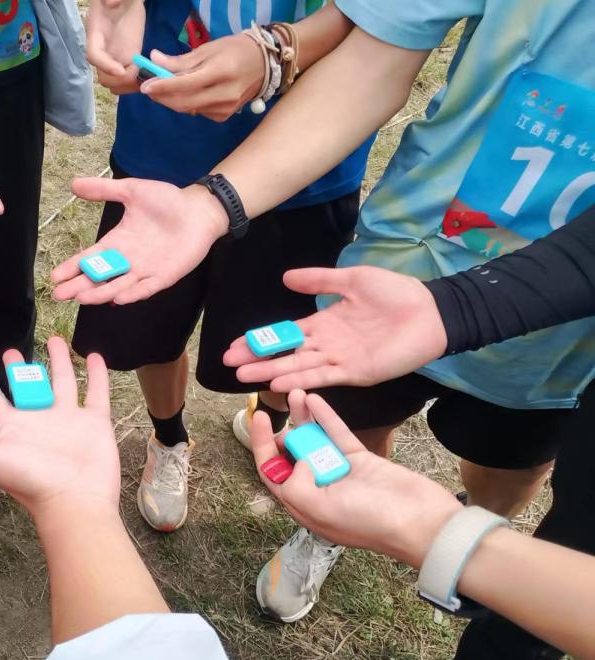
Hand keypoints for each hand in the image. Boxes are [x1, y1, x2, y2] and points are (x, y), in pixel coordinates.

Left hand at [0, 337, 120, 516]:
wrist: (75, 501)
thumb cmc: (31, 482)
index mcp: (12, 428)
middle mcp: (39, 421)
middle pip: (26, 388)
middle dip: (18, 369)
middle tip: (10, 350)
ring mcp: (68, 420)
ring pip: (62, 383)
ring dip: (58, 362)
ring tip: (53, 340)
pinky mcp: (94, 423)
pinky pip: (95, 393)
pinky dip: (96, 376)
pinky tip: (95, 357)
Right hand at [51, 178, 228, 303]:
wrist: (199, 209)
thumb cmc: (167, 200)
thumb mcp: (131, 191)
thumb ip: (104, 190)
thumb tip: (74, 184)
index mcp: (117, 242)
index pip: (89, 258)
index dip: (72, 267)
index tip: (55, 276)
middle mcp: (127, 260)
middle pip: (98, 277)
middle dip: (79, 286)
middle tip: (59, 295)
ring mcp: (145, 270)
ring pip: (118, 285)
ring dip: (100, 293)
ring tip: (82, 298)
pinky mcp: (164, 276)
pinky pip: (146, 288)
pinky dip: (132, 293)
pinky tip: (117, 299)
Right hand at [86, 0, 145, 94]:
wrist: (128, 4)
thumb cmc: (123, 0)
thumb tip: (111, 2)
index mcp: (96, 35)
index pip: (93, 56)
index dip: (106, 66)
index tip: (123, 69)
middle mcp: (103, 52)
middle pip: (103, 77)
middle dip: (120, 80)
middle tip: (139, 73)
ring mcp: (113, 60)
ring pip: (113, 84)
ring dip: (128, 86)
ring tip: (144, 78)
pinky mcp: (125, 63)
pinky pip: (124, 82)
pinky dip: (134, 84)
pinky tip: (148, 76)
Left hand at [140, 37, 264, 121]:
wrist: (264, 64)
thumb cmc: (234, 51)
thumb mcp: (208, 49)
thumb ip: (180, 60)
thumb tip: (154, 59)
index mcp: (221, 71)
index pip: (185, 83)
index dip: (163, 86)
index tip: (145, 86)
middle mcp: (224, 93)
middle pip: (183, 102)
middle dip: (163, 97)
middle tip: (150, 89)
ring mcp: (225, 108)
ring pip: (188, 109)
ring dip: (173, 100)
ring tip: (166, 89)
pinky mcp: (224, 117)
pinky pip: (197, 112)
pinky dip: (188, 104)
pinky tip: (190, 94)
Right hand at [223, 266, 448, 390]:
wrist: (431, 312)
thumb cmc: (396, 294)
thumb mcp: (352, 279)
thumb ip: (319, 280)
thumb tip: (285, 277)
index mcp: (325, 323)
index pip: (285, 333)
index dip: (260, 339)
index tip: (235, 345)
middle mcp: (327, 344)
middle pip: (284, 353)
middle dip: (256, 358)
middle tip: (229, 363)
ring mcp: (339, 360)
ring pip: (297, 366)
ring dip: (271, 372)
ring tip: (244, 376)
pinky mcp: (355, 372)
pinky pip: (322, 376)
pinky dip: (299, 378)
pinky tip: (278, 381)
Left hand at [250, 390, 458, 567]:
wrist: (422, 521)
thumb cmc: (371, 522)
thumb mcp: (321, 510)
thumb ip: (296, 486)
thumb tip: (296, 462)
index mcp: (304, 505)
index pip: (273, 472)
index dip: (262, 446)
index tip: (258, 418)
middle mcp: (318, 488)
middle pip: (292, 453)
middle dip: (283, 428)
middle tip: (282, 402)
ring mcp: (340, 472)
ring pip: (314, 440)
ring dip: (304, 418)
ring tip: (297, 393)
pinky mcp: (361, 459)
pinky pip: (337, 434)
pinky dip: (325, 417)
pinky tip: (315, 400)